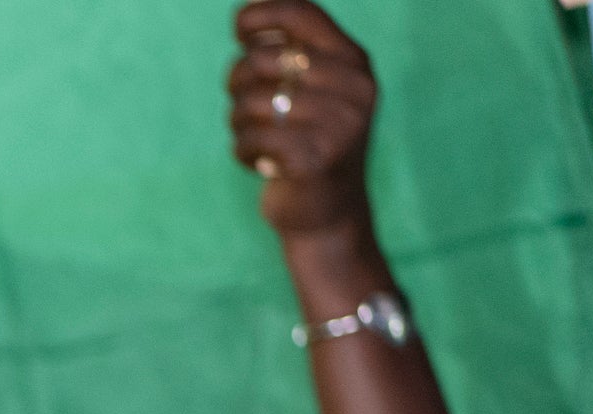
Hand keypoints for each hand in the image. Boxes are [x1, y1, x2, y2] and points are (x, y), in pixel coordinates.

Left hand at [230, 0, 377, 238]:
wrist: (328, 214)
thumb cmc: (308, 143)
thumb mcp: (311, 90)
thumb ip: (289, 52)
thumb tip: (245, 13)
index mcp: (354, 61)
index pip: (301, 13)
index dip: (259, 14)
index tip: (240, 30)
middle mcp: (354, 87)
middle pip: (262, 60)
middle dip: (238, 82)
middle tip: (244, 106)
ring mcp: (339, 124)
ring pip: (250, 101)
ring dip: (239, 122)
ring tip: (257, 138)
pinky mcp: (315, 160)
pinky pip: (250, 138)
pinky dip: (243, 151)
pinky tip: (261, 163)